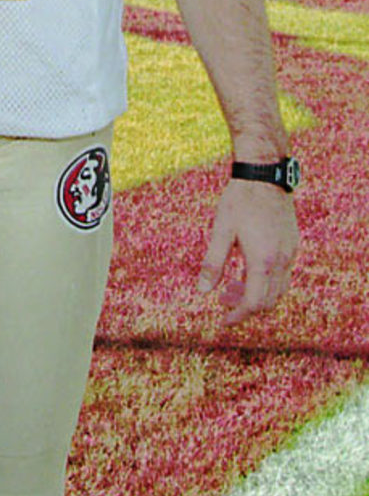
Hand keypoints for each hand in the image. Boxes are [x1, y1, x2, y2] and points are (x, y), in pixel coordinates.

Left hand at [197, 178, 298, 324]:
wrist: (265, 175)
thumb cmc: (240, 200)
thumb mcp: (221, 230)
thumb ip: (213, 263)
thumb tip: (203, 292)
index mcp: (262, 260)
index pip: (254, 303)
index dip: (238, 316)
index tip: (223, 320)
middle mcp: (281, 261)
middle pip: (269, 301)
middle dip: (246, 308)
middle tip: (224, 301)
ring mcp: (290, 253)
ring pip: (279, 290)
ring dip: (258, 295)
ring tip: (232, 285)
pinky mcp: (292, 244)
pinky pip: (283, 274)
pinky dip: (267, 281)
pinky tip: (247, 269)